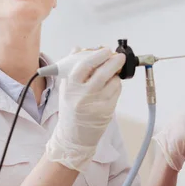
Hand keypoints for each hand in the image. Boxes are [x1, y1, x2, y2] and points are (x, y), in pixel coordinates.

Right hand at [46, 48, 125, 171]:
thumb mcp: (65, 89)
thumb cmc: (70, 110)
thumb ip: (72, 68)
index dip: (98, 55)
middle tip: (119, 56)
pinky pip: (117, 92)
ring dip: (115, 75)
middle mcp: (83, 95)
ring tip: (111, 75)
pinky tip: (111, 87)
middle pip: (103, 72)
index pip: (85, 65)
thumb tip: (79, 48)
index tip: (105, 50)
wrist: (74, 137)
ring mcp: (97, 104)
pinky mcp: (107, 111)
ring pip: (113, 81)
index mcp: (71, 87)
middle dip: (114, 61)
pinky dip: (116, 86)